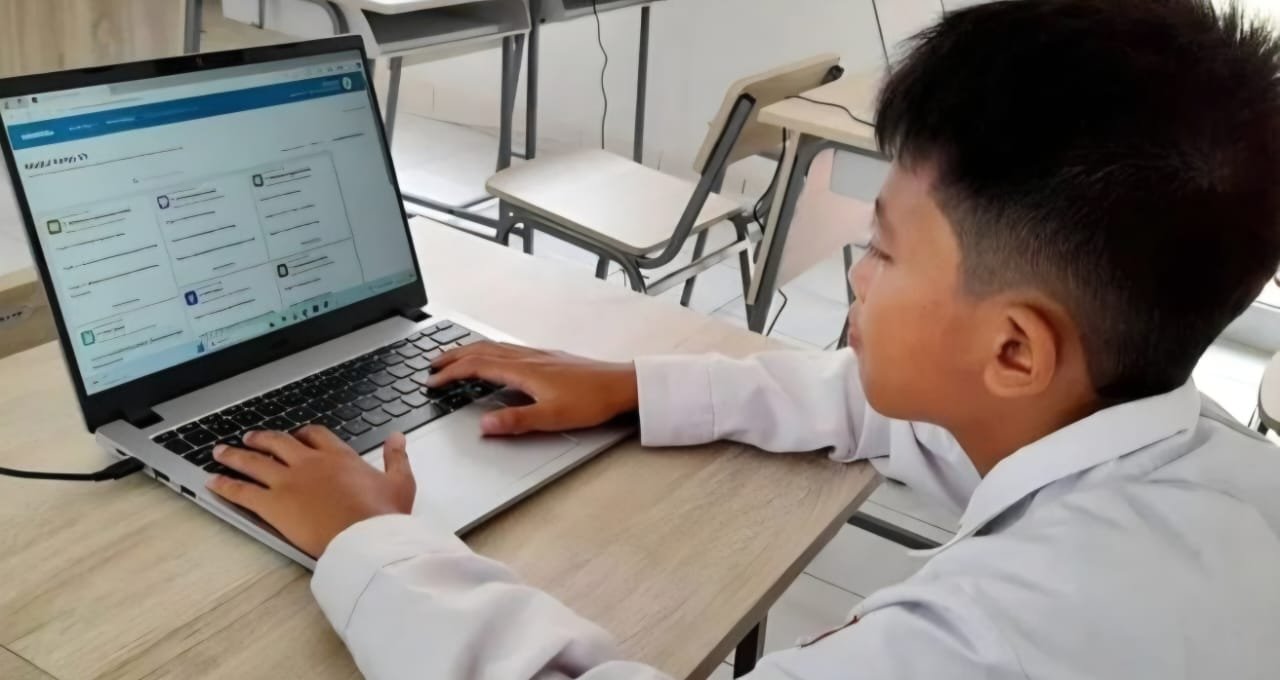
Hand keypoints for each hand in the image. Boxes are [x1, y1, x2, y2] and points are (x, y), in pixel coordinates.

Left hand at [205, 426, 415, 557]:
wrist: (366, 538)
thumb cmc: (383, 515)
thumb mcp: (400, 481)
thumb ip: (397, 456)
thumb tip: (397, 437)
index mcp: (339, 457)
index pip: (315, 435)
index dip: (303, 434)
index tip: (297, 436)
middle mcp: (309, 463)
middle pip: (278, 442)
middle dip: (261, 439)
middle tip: (249, 438)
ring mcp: (288, 482)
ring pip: (254, 461)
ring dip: (235, 455)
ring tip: (221, 452)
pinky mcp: (273, 504)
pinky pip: (242, 491)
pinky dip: (225, 485)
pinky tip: (212, 482)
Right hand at [429, 342, 638, 435]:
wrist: (621, 385)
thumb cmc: (591, 401)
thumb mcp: (551, 417)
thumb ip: (515, 421)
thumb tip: (484, 424)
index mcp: (523, 370)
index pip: (477, 367)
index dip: (451, 373)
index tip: (431, 380)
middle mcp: (527, 357)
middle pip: (481, 351)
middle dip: (453, 356)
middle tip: (432, 364)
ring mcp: (538, 355)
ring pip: (494, 347)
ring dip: (469, 351)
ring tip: (455, 357)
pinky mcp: (548, 357)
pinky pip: (508, 348)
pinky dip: (489, 351)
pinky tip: (495, 359)